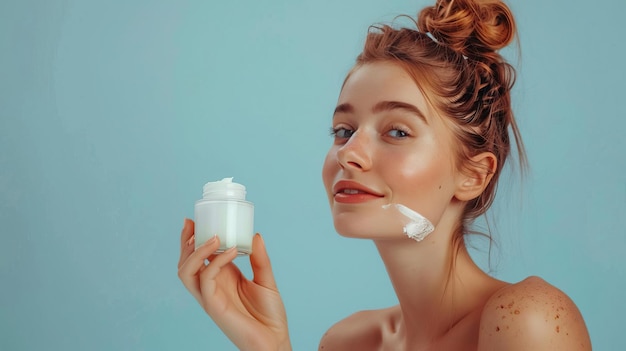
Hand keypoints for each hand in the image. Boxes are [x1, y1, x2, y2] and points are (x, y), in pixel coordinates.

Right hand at [177, 219, 290, 350]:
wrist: (275, 341)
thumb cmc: (269, 315)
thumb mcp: (266, 280)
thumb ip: (259, 259)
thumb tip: (255, 235)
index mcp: (222, 278)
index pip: (200, 256)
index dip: (194, 238)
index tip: (196, 219)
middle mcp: (212, 286)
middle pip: (185, 262)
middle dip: (186, 242)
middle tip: (193, 223)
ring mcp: (210, 297)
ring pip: (186, 272)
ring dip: (195, 252)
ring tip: (213, 237)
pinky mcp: (214, 306)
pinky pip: (206, 281)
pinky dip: (216, 263)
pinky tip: (232, 251)